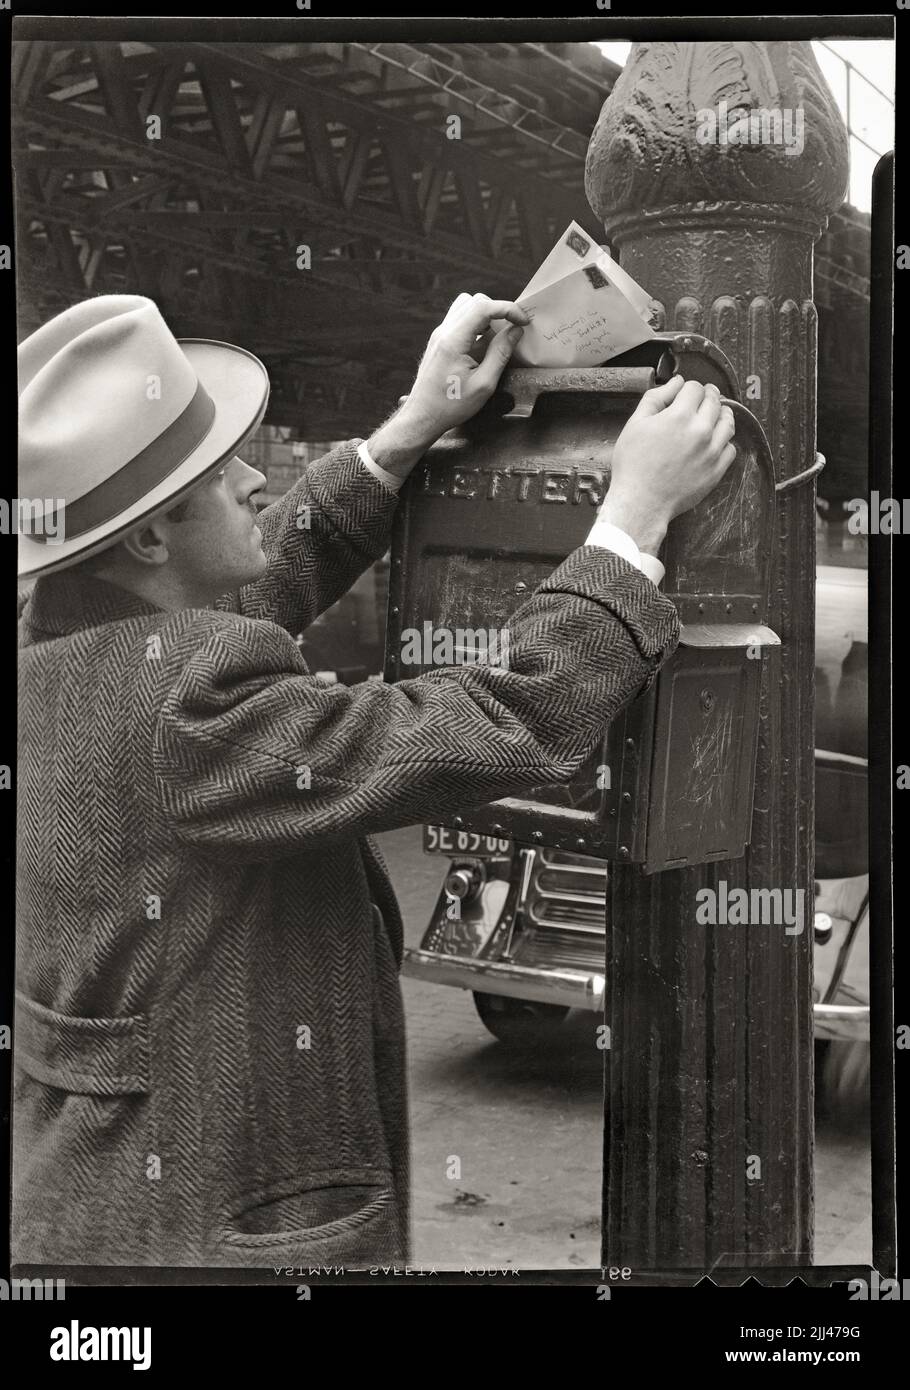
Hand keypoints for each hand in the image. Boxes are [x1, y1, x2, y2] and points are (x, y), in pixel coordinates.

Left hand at [397, 293, 529, 446]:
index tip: (523, 321)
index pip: (483, 307)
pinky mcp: (439, 341)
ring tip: (497, 335)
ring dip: (485, 315)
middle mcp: (444, 332)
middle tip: (512, 329)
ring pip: (465, 306)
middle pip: (474, 301)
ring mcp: (439, 335)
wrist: (422, 416)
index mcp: (453, 341)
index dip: (508, 309)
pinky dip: (475, 323)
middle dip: (498, 310)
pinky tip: (482, 343)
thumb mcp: (483, 384)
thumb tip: (515, 331)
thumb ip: (500, 353)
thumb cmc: (451, 405)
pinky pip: (459, 319)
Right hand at [597, 376, 736, 553]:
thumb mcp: (635, 424)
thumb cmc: (633, 466)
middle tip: (699, 400)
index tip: (683, 393)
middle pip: (714, 401)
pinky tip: (712, 442)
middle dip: (706, 396)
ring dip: (720, 414)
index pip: (695, 388)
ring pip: (728, 422)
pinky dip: (724, 442)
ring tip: (711, 416)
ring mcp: (712, 451)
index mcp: (679, 415)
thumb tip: (675, 383)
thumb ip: (655, 398)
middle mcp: (700, 430)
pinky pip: (731, 448)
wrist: (641, 502)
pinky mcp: (717, 470)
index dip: (688, 387)